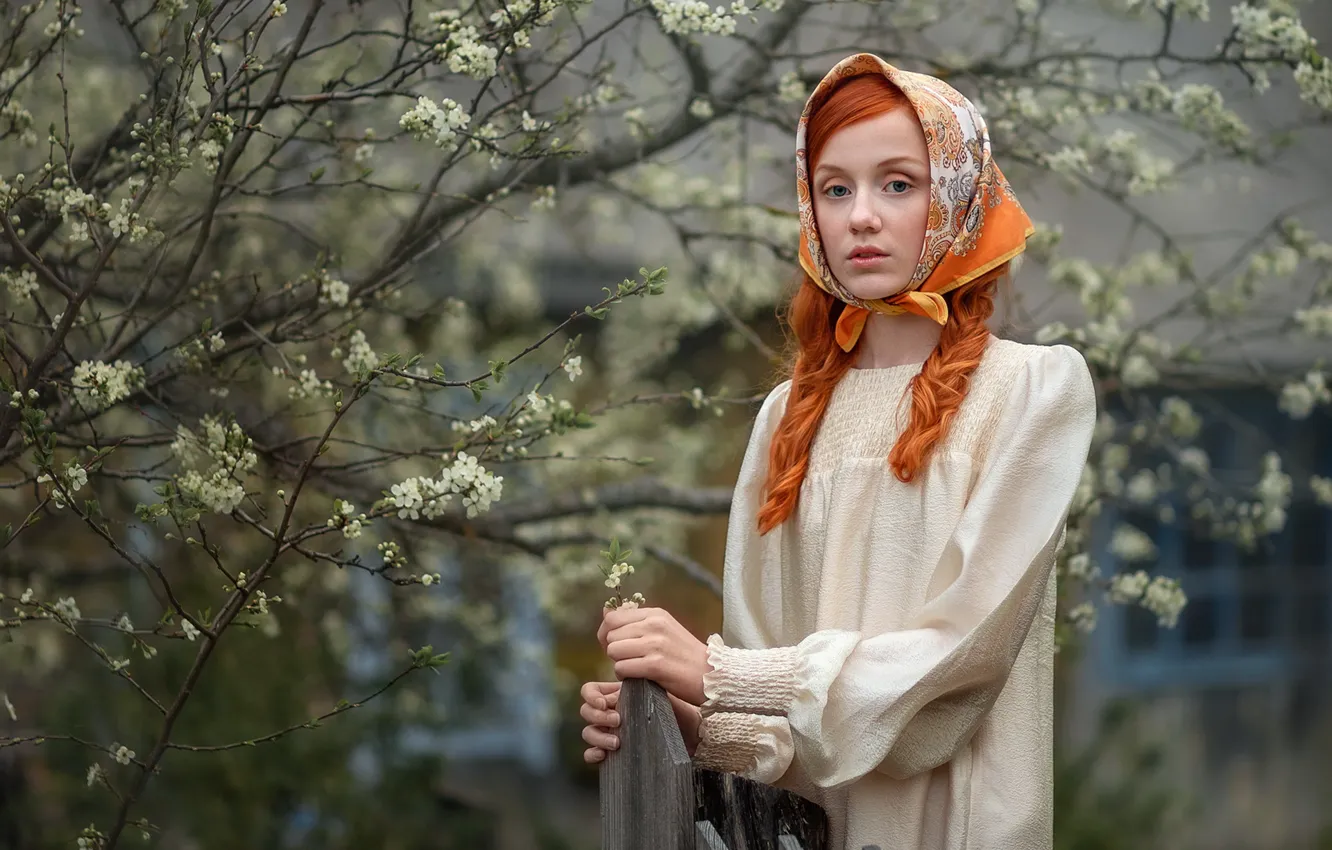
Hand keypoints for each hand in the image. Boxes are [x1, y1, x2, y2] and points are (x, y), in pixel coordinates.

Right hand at [578, 680, 703, 761]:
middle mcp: (611, 712)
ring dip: (597, 736)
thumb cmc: (677, 708)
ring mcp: (611, 732)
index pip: (591, 691)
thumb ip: (642, 679)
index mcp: (618, 695)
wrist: (691, 733)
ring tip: (617, 742)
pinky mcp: (615, 752)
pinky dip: (593, 754)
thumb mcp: (659, 690)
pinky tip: (603, 755)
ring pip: (588, 732)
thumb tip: (630, 668)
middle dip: (597, 716)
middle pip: (586, 711)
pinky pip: (592, 753)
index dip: (591, 696)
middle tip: (618, 720)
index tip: (604, 703)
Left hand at [598, 606, 708, 706]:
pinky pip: (622, 668)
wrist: (712, 674)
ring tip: (636, 668)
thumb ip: (635, 622)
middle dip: (613, 651)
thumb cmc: (685, 655)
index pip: (612, 617)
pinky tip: (639, 678)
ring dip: (619, 664)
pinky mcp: (655, 665)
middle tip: (629, 660)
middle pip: (611, 635)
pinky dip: (625, 676)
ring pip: (613, 651)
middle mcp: (654, 625)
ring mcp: (655, 644)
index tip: (615, 646)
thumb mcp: (663, 629)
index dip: (607, 634)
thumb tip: (605, 610)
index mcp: (655, 614)